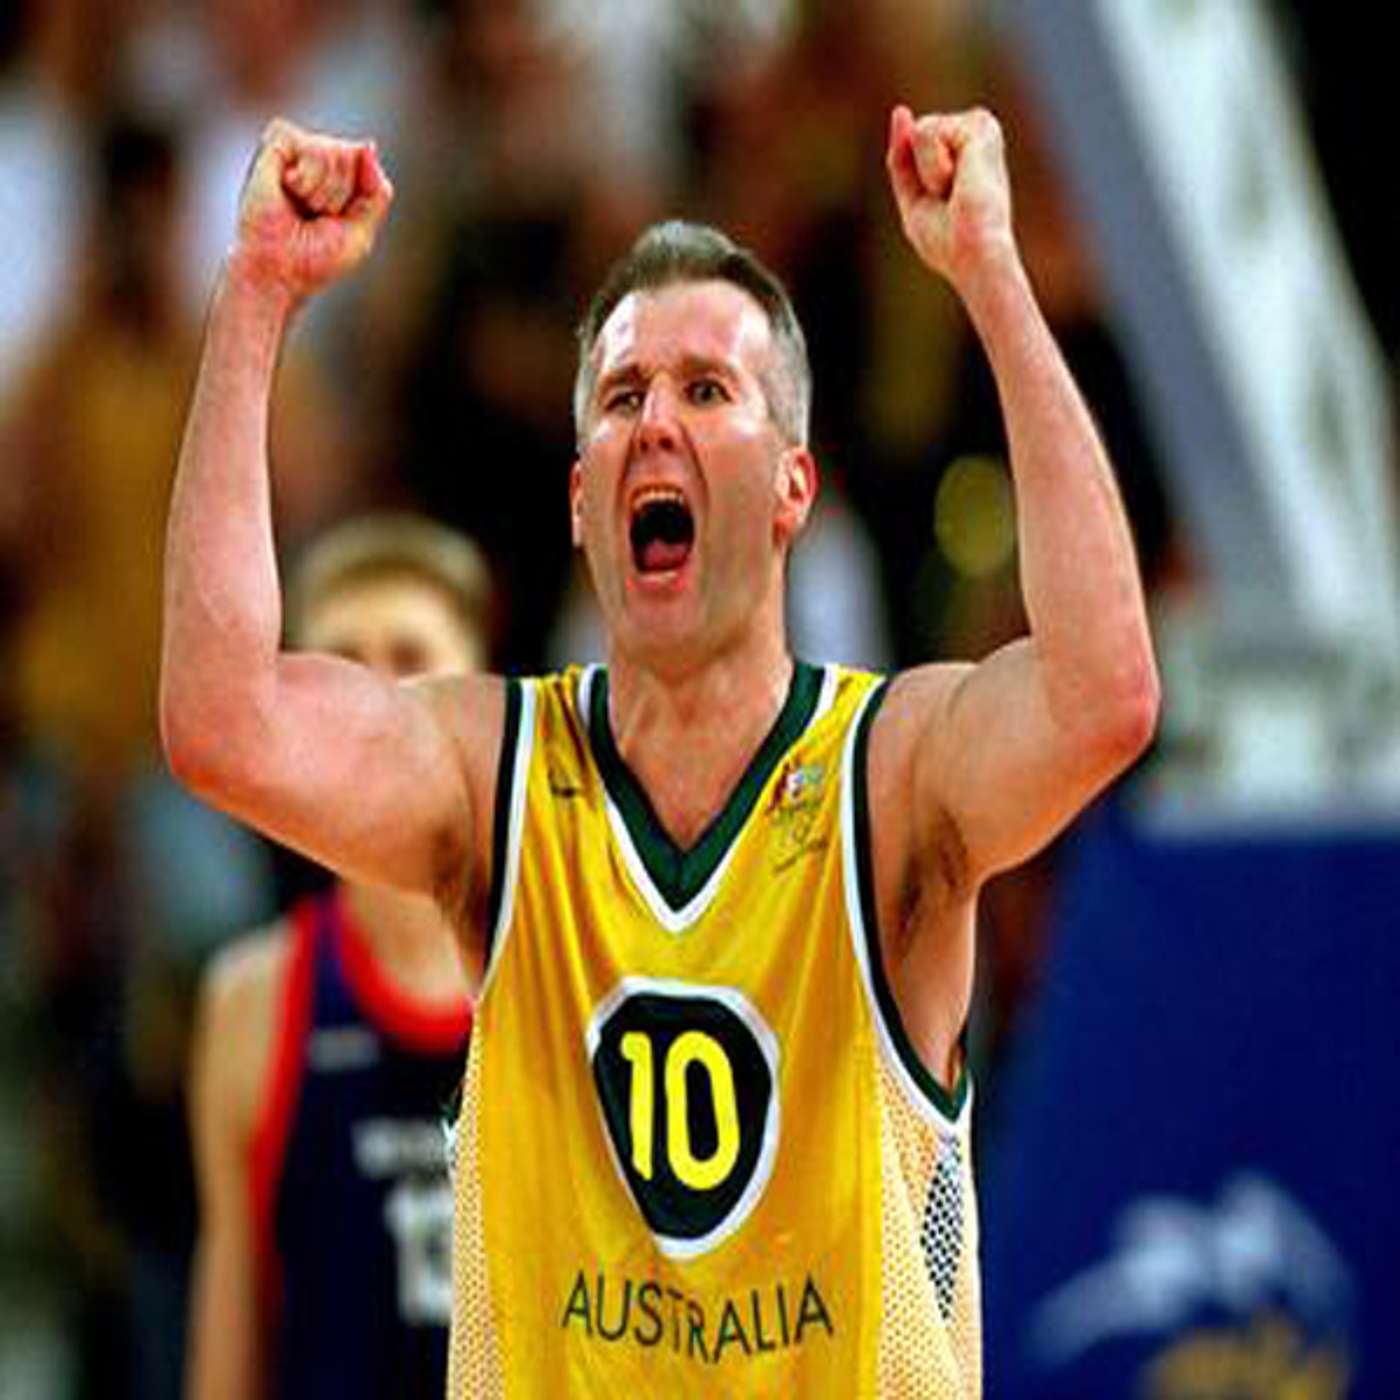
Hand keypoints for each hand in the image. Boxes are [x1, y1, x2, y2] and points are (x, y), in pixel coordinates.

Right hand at [230, 117, 393, 301]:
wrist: (280, 272)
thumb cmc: (316, 258)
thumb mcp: (362, 230)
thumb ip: (376, 192)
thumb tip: (368, 145)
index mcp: (335, 176)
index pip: (366, 159)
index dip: (359, 193)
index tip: (336, 219)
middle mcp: (314, 159)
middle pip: (351, 154)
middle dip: (340, 194)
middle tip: (315, 216)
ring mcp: (293, 151)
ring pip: (332, 150)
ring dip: (323, 191)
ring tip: (301, 208)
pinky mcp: (273, 146)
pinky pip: (308, 146)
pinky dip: (306, 179)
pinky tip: (288, 191)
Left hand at [886, 105, 1017, 292]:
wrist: (974, 252)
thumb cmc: (948, 241)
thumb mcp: (913, 198)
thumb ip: (902, 159)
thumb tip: (901, 110)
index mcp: (965, 157)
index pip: (920, 143)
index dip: (916, 169)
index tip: (943, 199)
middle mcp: (976, 138)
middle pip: (918, 133)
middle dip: (921, 172)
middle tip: (948, 198)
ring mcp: (981, 129)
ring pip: (923, 130)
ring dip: (928, 170)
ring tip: (954, 190)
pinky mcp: (982, 125)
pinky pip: (927, 132)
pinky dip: (932, 164)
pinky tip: (958, 180)